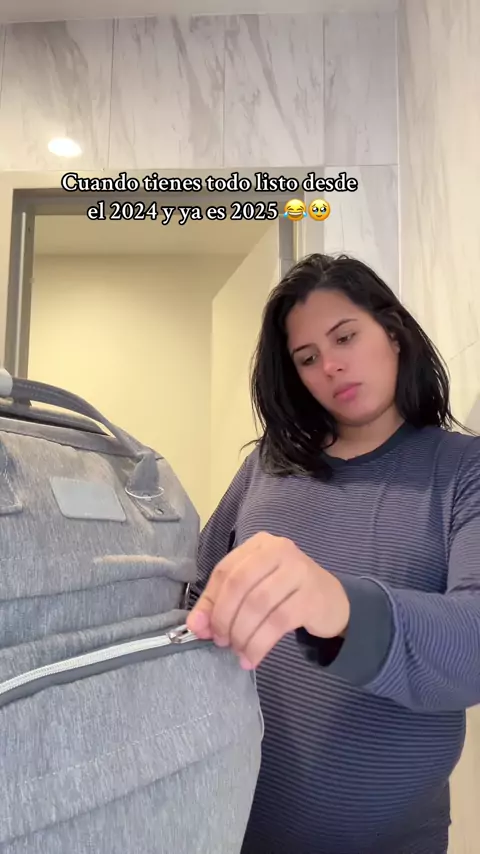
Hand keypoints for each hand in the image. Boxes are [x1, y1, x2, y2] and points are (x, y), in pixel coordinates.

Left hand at [187, 531, 349, 669]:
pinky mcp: (312, 596)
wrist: (333, 602)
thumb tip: (195, 625)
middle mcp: (279, 550)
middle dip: (224, 618)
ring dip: (241, 634)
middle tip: (221, 642)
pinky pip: (277, 623)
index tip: (200, 629)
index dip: (209, 602)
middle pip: (239, 585)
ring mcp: (299, 570)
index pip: (225, 570)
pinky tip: (252, 657)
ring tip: (238, 651)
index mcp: (260, 544)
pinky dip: (259, 644)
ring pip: (257, 605)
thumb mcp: (254, 590)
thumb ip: (223, 602)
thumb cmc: (287, 594)